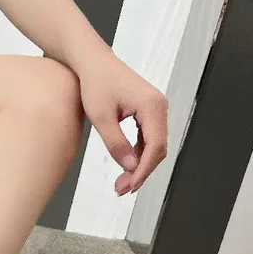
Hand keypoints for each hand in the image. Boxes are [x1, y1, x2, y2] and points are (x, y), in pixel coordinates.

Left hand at [78, 52, 168, 195]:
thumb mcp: (101, 117)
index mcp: (152, 106)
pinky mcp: (147, 112)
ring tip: (121, 184)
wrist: (93, 63)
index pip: (155, 146)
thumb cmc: (95, 84)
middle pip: (158, 149)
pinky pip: (147, 139)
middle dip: (141, 172)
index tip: (129, 186)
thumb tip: (130, 167)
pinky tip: (125, 168)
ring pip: (153, 146)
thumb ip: (116, 143)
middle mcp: (159, 107)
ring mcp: (155, 109)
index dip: (143, 170)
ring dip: (139, 166)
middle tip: (121, 190)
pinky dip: (137, 155)